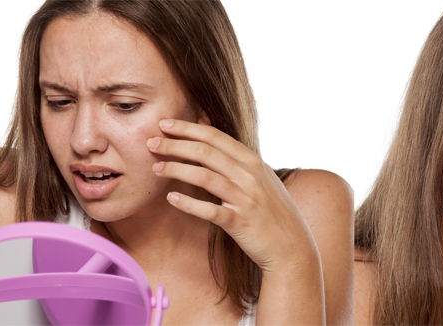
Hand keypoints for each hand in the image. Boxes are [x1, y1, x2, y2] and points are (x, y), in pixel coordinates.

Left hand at [147, 119, 320, 273]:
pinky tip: (171, 198)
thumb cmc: (272, 212)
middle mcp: (250, 175)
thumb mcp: (262, 180)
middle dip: (175, 145)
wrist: (291, 245)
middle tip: (151, 143)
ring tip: (156, 168)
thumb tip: (213, 140)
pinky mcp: (239, 221)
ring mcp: (245, 198)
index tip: (165, 124)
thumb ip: (239, 161)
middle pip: (206, 152)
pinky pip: (209, 210)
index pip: (216, 137)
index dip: (188, 128)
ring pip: (205, 176)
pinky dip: (188, 203)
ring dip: (176, 169)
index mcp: (253, 162)